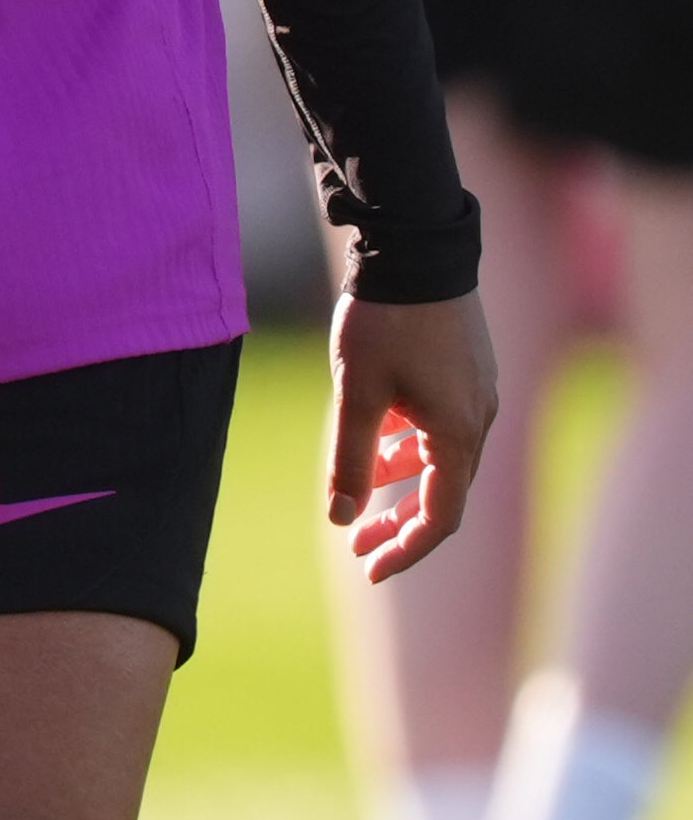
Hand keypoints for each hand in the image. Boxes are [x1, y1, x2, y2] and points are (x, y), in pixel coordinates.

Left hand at [328, 287, 496, 585]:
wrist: (415, 251)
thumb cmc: (385, 322)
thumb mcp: (358, 393)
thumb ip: (351, 459)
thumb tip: (343, 519)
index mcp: (457, 434)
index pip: (440, 516)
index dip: (405, 548)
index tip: (369, 568)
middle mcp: (476, 420)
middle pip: (441, 493)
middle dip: (399, 524)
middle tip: (358, 547)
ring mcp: (474, 395)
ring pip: (437, 459)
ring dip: (399, 484)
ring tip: (359, 504)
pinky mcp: (462, 373)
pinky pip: (437, 428)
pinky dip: (407, 448)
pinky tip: (375, 447)